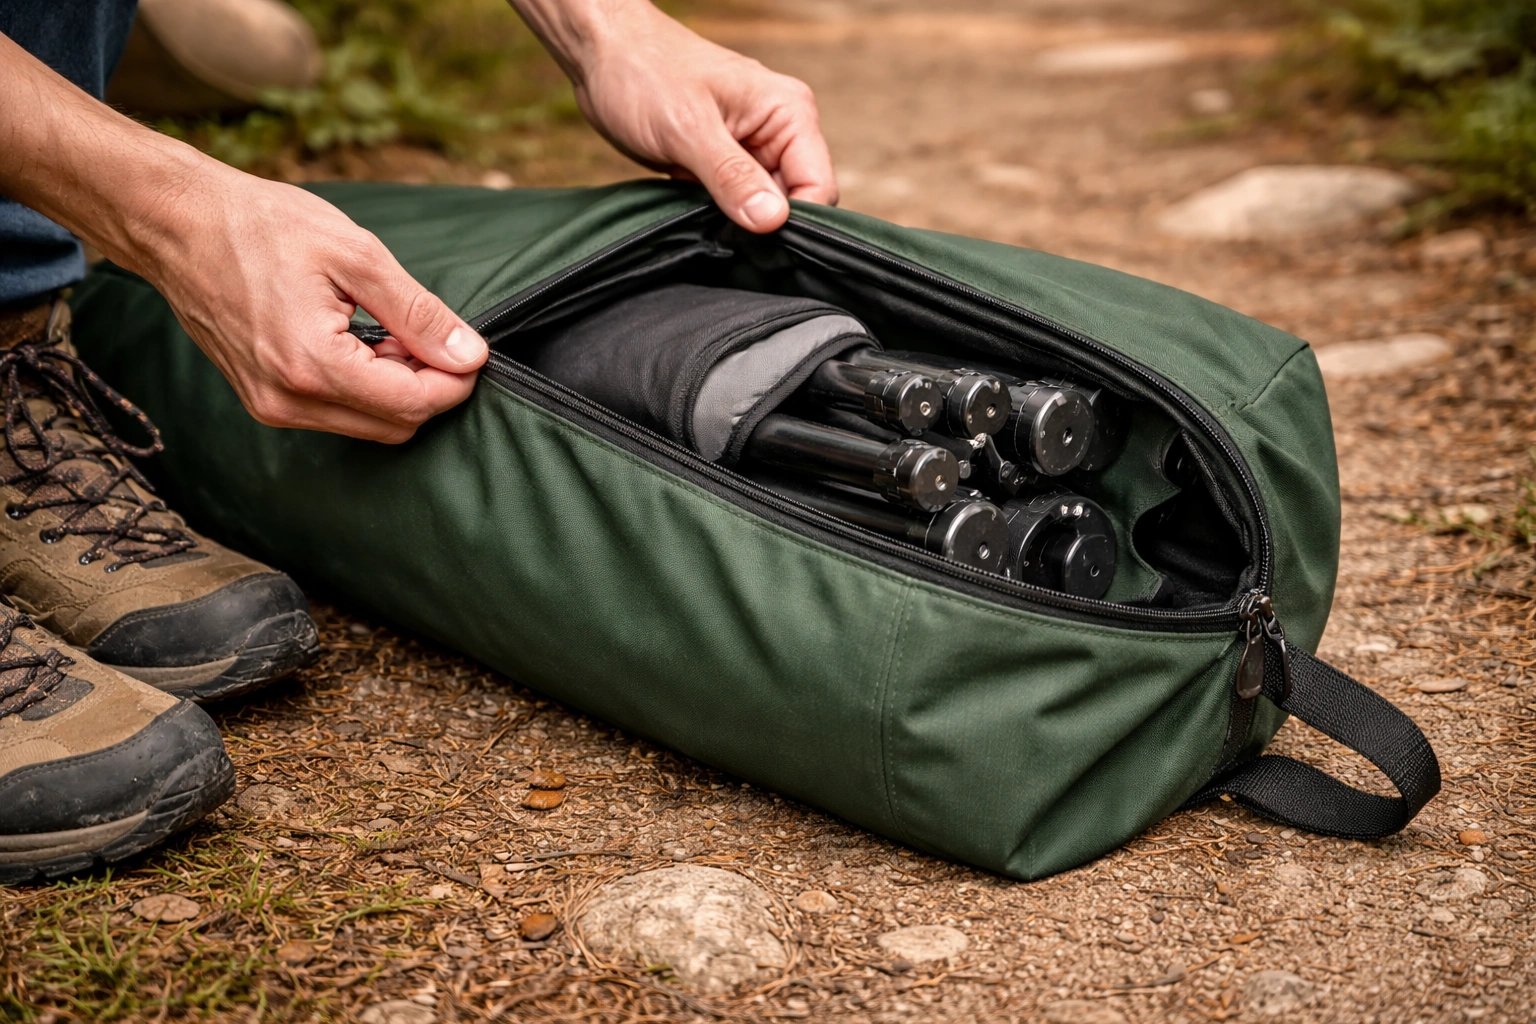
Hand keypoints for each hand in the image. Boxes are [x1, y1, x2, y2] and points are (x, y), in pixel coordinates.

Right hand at [126, 161, 487, 443]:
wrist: (178, 223)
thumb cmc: (262, 226)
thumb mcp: (357, 256)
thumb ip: (418, 313)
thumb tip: (469, 354)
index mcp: (312, 364)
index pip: (413, 405)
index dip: (455, 382)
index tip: (470, 349)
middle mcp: (288, 400)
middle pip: (396, 426)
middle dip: (428, 387)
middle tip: (427, 334)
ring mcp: (271, 407)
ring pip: (368, 426)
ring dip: (396, 389)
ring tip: (389, 331)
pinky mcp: (263, 401)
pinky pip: (337, 415)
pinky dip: (364, 389)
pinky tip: (360, 343)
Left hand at [513, 1, 836, 232]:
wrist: (602, 54)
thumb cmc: (643, 72)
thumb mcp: (687, 128)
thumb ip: (733, 177)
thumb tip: (772, 220)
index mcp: (788, 113)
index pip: (818, 187)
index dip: (792, 220)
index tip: (754, 237)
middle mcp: (779, 131)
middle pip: (795, 203)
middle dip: (762, 224)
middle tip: (719, 228)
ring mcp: (752, 149)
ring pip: (764, 209)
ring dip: (737, 222)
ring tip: (700, 212)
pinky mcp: (725, 165)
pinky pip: (736, 205)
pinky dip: (718, 217)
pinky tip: (693, 211)